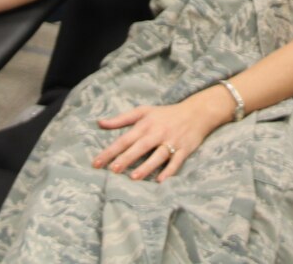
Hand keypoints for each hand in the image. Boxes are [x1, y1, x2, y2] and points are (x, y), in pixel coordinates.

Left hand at [93, 98, 219, 182]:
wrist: (196, 112)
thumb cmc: (166, 114)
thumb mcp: (143, 112)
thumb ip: (121, 119)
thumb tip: (99, 123)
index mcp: (145, 124)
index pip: (124, 139)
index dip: (110, 151)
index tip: (96, 163)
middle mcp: (157, 133)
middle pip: (140, 147)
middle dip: (126, 158)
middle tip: (113, 170)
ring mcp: (171, 141)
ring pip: (158, 155)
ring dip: (146, 166)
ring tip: (134, 178)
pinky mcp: (184, 149)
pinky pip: (176, 162)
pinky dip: (169, 171)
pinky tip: (160, 181)